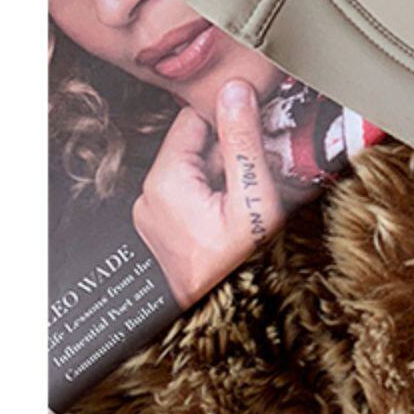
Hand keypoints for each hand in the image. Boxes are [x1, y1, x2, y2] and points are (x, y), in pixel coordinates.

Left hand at [132, 79, 285, 307]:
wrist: (227, 320)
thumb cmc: (240, 271)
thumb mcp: (254, 200)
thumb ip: (243, 142)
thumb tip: (236, 93)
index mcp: (166, 181)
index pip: (193, 121)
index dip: (229, 122)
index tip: (258, 131)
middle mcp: (151, 195)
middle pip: (196, 150)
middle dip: (231, 157)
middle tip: (262, 178)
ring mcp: (155, 217)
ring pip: (196, 175)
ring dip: (227, 181)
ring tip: (252, 205)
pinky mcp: (164, 233)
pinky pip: (192, 201)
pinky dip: (216, 202)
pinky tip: (238, 220)